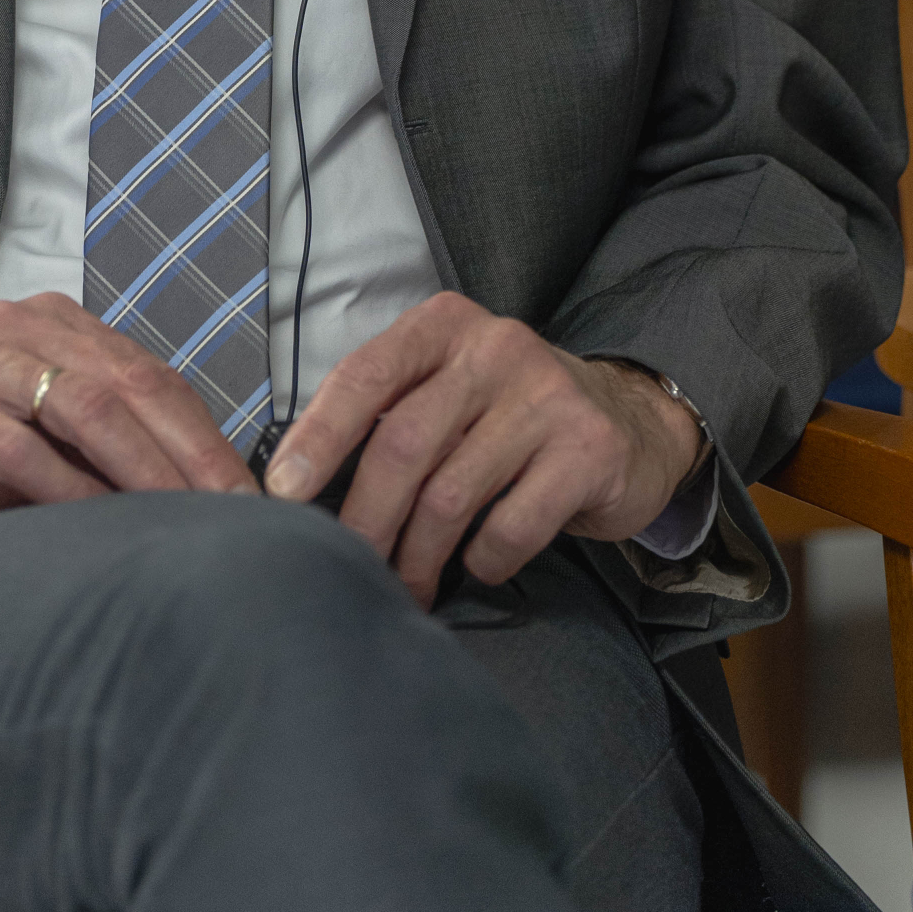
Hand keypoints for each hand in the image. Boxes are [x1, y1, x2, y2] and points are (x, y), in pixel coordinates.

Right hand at [0, 292, 259, 530]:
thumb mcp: (22, 450)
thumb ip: (89, 460)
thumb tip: (187, 515)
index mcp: (53, 329)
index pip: (152, 376)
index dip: (208, 435)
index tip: (256, 497)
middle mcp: (19, 327)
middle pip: (133, 384)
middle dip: (195, 453)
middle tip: (243, 515)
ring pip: (85, 404)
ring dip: (146, 467)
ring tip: (190, 521)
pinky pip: (14, 442)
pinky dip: (65, 486)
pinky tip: (102, 525)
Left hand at [262, 293, 701, 606]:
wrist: (630, 421)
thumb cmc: (509, 415)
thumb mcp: (448, 387)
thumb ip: (389, 412)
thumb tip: (301, 483)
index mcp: (444, 327)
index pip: (365, 375)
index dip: (318, 436)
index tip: (282, 492)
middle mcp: (494, 348)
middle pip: (403, 443)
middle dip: (365, 517)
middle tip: (349, 567)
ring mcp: (546, 396)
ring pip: (451, 494)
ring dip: (419, 556)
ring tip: (410, 585)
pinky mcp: (588, 451)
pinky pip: (511, 527)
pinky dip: (484, 562)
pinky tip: (480, 566)